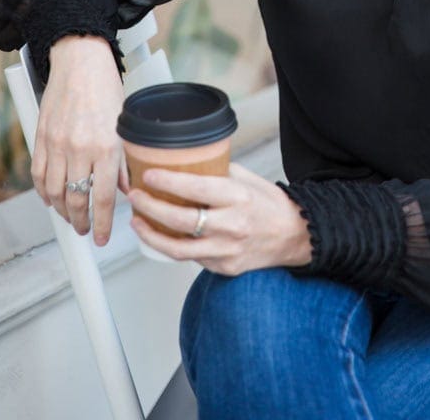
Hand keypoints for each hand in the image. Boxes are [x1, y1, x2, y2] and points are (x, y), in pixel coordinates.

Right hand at [31, 35, 126, 245]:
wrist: (80, 61)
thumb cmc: (105, 87)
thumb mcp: (125, 124)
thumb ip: (125, 160)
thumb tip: (127, 189)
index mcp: (106, 147)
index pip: (104, 198)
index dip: (103, 224)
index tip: (103, 237)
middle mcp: (80, 149)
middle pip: (77, 200)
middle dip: (82, 221)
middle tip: (85, 230)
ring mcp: (57, 145)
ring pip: (55, 193)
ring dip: (62, 211)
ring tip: (70, 217)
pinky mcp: (41, 139)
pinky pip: (39, 175)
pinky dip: (44, 192)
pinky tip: (51, 198)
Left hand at [128, 163, 312, 274]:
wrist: (293, 236)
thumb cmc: (269, 204)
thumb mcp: (248, 179)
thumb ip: (219, 172)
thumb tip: (187, 163)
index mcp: (238, 197)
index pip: (197, 189)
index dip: (168, 182)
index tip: (149, 175)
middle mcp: (232, 225)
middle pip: (181, 220)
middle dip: (151, 208)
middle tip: (135, 197)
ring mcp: (226, 250)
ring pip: (178, 248)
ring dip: (152, 234)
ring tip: (137, 221)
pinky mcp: (224, 267)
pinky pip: (191, 258)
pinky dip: (171, 246)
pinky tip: (160, 235)